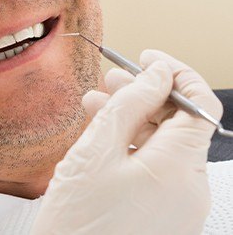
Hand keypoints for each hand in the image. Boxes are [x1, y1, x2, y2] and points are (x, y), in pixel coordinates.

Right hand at [31, 50, 222, 234]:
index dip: (175, 73)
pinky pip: (159, 169)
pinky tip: (103, 137)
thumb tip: (158, 73)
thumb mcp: (96, 149)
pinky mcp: (167, 216)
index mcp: (180, 167)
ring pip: (166, 146)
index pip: (199, 103)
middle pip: (180, 124)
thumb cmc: (79, 219)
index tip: (146, 59)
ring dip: (135, 120)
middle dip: (147, 95)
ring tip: (96, 105)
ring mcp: (181, 204)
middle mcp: (191, 186)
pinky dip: (134, 148)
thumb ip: (131, 104)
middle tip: (111, 78)